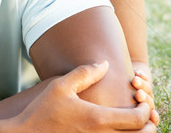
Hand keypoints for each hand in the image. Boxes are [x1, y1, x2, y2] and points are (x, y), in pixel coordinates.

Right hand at [15, 62, 155, 131]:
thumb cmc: (43, 110)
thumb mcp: (62, 86)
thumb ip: (85, 73)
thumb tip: (105, 64)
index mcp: (97, 119)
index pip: (136, 120)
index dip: (145, 110)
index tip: (140, 100)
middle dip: (148, 125)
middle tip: (142, 112)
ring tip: (131, 122)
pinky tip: (115, 128)